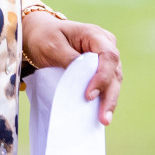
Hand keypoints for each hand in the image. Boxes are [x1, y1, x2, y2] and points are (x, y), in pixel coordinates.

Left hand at [22, 11, 122, 125]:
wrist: (39, 35)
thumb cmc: (45, 37)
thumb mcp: (52, 46)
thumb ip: (69, 59)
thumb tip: (83, 77)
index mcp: (95, 35)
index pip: (108, 56)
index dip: (102, 77)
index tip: (89, 95)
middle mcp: (105, 45)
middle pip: (115, 71)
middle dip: (110, 95)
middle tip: (103, 117)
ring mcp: (104, 58)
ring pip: (113, 81)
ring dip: (109, 101)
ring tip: (104, 120)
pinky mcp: (100, 69)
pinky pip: (106, 85)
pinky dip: (103, 99)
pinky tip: (100, 115)